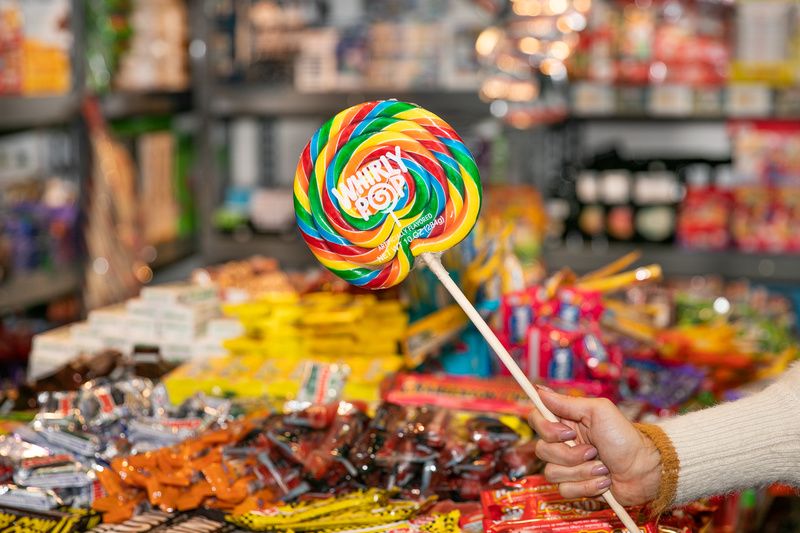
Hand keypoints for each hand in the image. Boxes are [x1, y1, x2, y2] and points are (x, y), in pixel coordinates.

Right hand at [528, 386, 660, 505]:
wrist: (645, 470)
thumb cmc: (625, 438)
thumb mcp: (599, 411)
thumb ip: (567, 402)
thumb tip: (539, 390)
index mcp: (567, 422)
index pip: (536, 420)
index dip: (546, 429)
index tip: (568, 433)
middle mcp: (564, 443)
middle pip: (542, 450)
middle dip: (570, 454)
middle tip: (594, 451)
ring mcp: (569, 466)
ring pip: (552, 472)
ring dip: (582, 471)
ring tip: (603, 467)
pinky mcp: (576, 486)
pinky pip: (565, 490)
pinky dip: (587, 486)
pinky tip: (604, 480)